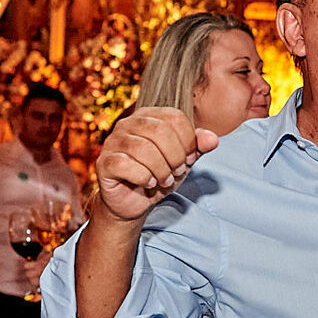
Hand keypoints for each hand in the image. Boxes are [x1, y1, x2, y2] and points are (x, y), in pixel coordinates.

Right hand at [92, 108, 219, 222]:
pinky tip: (149, 183)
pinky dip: (144, 177)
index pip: (175, 117)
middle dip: (175, 156)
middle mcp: (127, 124)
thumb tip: (213, 139)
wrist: (135, 201)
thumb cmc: (160, 174)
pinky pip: (126, 165)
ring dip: (161, 169)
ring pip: (143, 149)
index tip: (189, 159)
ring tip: (165, 180)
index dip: (188, 140)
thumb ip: (198, 147)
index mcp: (148, 116)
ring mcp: (113, 142)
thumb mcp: (184, 160)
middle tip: (178, 171)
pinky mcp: (104, 162)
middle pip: (159, 130)